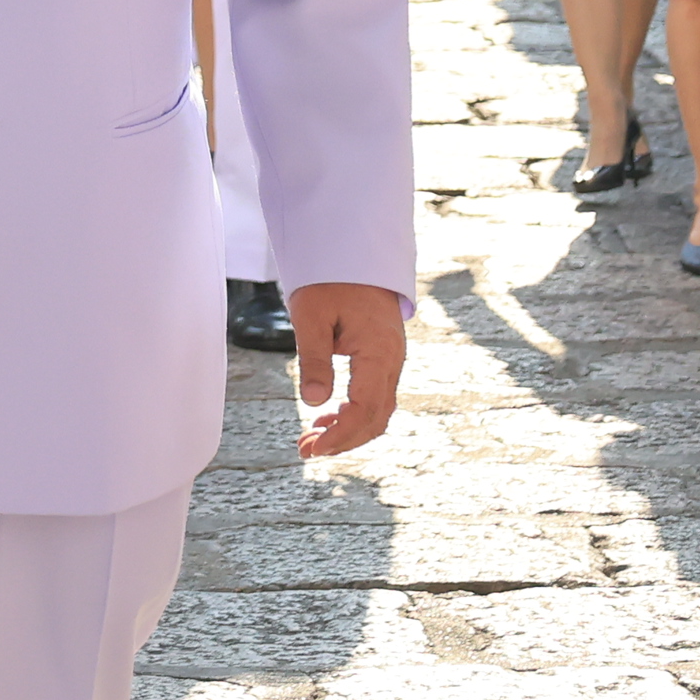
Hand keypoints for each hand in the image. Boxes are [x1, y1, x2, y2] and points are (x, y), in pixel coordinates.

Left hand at [292, 281, 406, 457]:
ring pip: (378, 409)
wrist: (352, 250)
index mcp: (379, 351)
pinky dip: (353, 412)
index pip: (366, 409)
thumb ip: (314, 359)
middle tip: (307, 449)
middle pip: (376, 417)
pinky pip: (375, 395)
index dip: (341, 434)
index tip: (315, 448)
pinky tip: (328, 417)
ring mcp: (390, 359)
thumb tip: (315, 401)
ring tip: (312, 438)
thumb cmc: (330, 278)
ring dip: (348, 429)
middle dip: (343, 439)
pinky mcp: (382, 357)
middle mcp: (392, 359)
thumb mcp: (311, 315)